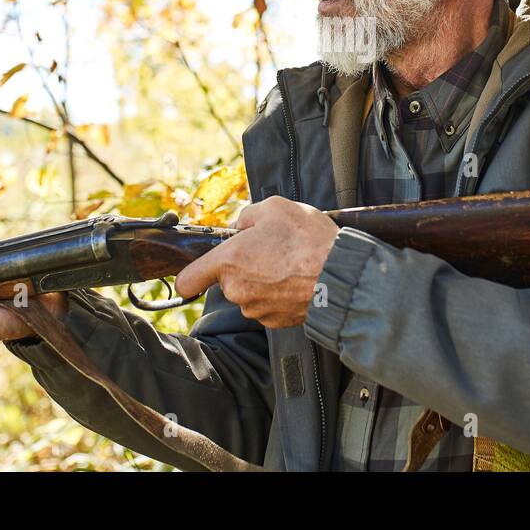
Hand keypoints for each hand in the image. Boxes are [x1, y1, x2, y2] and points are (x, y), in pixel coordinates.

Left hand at [174, 197, 338, 328]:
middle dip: (244, 267)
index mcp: (229, 261)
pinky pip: (269, 305)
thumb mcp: (275, 207)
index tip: (196, 272)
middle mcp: (237, 290)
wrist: (342, 275)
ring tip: (290, 265)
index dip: (189, 276)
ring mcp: (257, 309)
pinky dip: (279, 294)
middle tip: (271, 250)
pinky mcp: (276, 321)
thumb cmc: (308, 240)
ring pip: (250, 293)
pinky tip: (298, 280)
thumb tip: (240, 227)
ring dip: (263, 281)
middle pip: (228, 281)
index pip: (188, 280)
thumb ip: (247, 216)